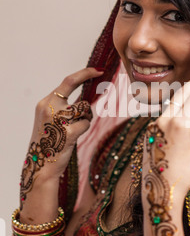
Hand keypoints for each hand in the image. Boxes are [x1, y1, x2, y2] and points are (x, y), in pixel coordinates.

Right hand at [20, 67, 103, 207]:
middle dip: (90, 82)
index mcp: (45, 103)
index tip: (97, 70)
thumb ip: (64, 107)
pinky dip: (84, 128)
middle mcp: (50, 108)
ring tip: (75, 127)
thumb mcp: (51, 119)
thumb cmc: (49, 141)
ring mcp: (58, 120)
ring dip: (85, 116)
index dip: (84, 74)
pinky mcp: (68, 133)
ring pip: (84, 108)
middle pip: (77, 91)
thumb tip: (87, 96)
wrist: (41, 165)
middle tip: (102, 75)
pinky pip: (86, 124)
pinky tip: (74, 136)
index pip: (67, 81)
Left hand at [141, 73, 189, 235]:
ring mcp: (153, 126)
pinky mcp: (148, 134)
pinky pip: (163, 118)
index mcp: (181, 123)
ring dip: (180, 99)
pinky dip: (172, 113)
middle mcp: (165, 120)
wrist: (161, 190)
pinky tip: (178, 113)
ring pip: (170, 106)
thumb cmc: (184, 173)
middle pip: (179, 96)